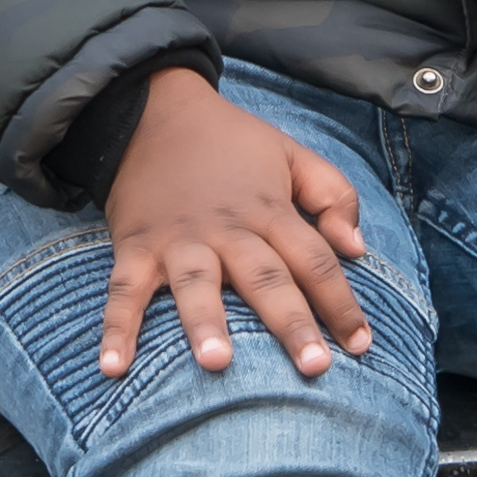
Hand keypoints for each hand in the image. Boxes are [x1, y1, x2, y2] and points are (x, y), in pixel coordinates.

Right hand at [99, 68, 375, 381]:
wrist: (153, 108)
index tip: (361, 345)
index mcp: (269, 210)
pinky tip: (115, 366)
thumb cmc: (231, 142)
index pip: (314, 260)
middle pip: (265, 278)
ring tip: (217, 362)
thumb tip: (357, 248)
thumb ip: (333, 195)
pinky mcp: (135, 246)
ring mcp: (178, 240)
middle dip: (291, 323)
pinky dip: (117, 328)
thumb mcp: (292, 155)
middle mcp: (227, 229)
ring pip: (195, 284)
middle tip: (315, 367)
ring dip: (205, 322)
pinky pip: (124, 291)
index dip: (340, 302)